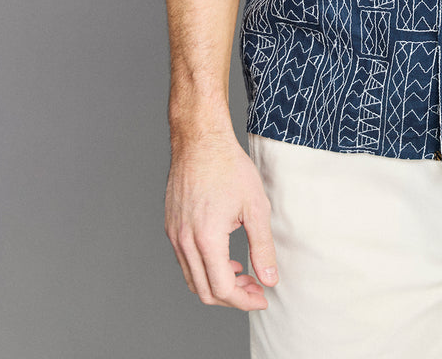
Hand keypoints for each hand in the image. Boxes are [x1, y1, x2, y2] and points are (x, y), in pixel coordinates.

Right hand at [165, 131, 278, 309]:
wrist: (201, 140)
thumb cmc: (229, 167)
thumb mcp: (256, 206)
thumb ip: (262, 247)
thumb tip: (269, 279)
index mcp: (206, 238)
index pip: (222, 289)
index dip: (244, 300)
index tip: (262, 297)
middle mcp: (184, 241)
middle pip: (205, 291)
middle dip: (233, 297)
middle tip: (256, 289)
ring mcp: (174, 234)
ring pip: (193, 279)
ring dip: (217, 284)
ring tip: (242, 273)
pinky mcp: (171, 227)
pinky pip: (185, 261)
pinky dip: (205, 268)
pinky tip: (225, 257)